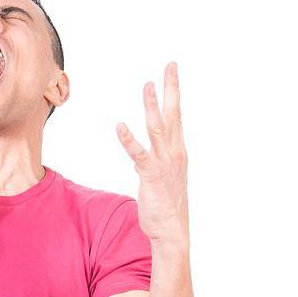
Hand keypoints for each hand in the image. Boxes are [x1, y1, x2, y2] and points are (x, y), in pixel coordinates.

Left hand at [116, 65, 188, 247]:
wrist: (172, 230)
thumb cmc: (167, 206)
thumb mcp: (163, 178)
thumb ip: (155, 161)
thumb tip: (145, 154)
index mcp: (178, 151)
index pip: (177, 116)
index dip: (174, 93)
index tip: (171, 72)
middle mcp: (174, 153)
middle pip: (173, 114)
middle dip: (171, 89)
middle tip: (170, 66)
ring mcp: (164, 163)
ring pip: (158, 128)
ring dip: (152, 106)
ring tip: (147, 85)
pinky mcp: (151, 176)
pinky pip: (138, 154)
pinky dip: (129, 140)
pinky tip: (120, 126)